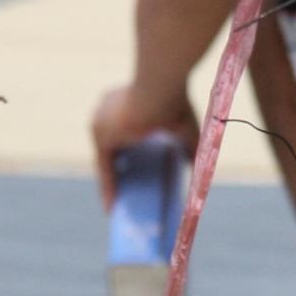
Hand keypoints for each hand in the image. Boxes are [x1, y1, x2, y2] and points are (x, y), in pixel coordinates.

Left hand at [91, 83, 199, 204]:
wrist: (160, 89)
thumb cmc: (175, 101)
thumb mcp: (185, 126)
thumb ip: (188, 146)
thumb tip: (194, 166)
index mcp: (123, 101)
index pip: (123, 132)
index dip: (128, 154)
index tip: (132, 171)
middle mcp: (106, 110)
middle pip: (113, 149)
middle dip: (120, 170)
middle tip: (129, 191)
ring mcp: (101, 123)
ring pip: (107, 161)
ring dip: (113, 182)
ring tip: (120, 206)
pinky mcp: (102, 137)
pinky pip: (104, 169)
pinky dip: (109, 187)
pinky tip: (112, 207)